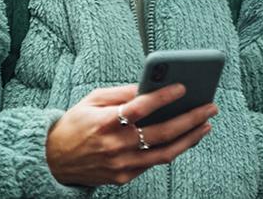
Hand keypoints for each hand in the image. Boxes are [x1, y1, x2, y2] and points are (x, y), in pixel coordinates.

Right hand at [45, 83, 217, 186]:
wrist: (52, 161)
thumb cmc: (75, 124)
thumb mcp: (92, 100)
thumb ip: (122, 92)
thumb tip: (150, 84)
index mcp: (105, 122)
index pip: (140, 108)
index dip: (163, 97)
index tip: (183, 86)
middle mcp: (115, 145)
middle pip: (161, 132)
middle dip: (190, 118)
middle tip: (210, 106)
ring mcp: (121, 164)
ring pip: (165, 153)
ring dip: (190, 138)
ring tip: (206, 124)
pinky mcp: (123, 177)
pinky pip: (154, 163)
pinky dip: (172, 149)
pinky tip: (186, 137)